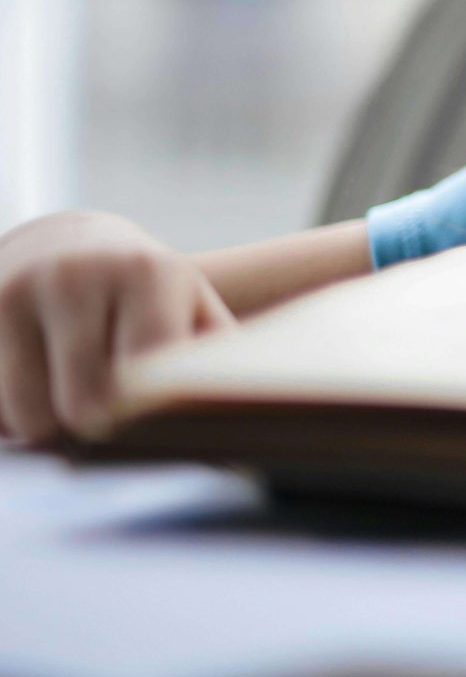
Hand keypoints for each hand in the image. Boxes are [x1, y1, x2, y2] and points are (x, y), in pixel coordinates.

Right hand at [0, 210, 233, 445]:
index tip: (147, 430)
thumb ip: (214, 359)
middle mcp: (76, 276)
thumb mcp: (190, 306)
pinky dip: (6, 417)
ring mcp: (14, 291)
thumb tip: (233, 424)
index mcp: (146, 273)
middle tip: (104, 423)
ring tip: (64, 398)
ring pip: (24, 417)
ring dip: (43, 429)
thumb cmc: (145, 294)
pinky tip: (26, 385)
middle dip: (93, 432)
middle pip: (80, 407)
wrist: (65, 245)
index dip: (144, 415)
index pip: (143, 373)